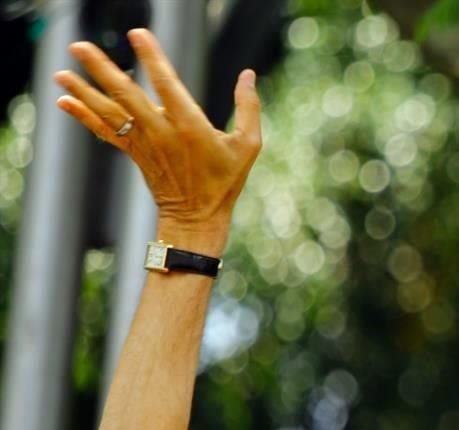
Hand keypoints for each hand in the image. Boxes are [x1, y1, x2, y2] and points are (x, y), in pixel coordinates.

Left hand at [53, 29, 261, 253]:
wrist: (197, 217)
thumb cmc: (225, 181)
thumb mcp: (248, 146)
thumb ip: (248, 108)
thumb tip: (249, 74)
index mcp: (191, 127)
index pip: (168, 85)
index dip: (152, 58)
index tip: (139, 34)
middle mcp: (162, 132)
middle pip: (126, 95)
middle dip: (101, 70)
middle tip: (79, 47)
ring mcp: (144, 143)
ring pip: (109, 112)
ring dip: (83, 91)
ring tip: (60, 72)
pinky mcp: (134, 153)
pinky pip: (105, 131)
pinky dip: (84, 115)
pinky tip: (64, 100)